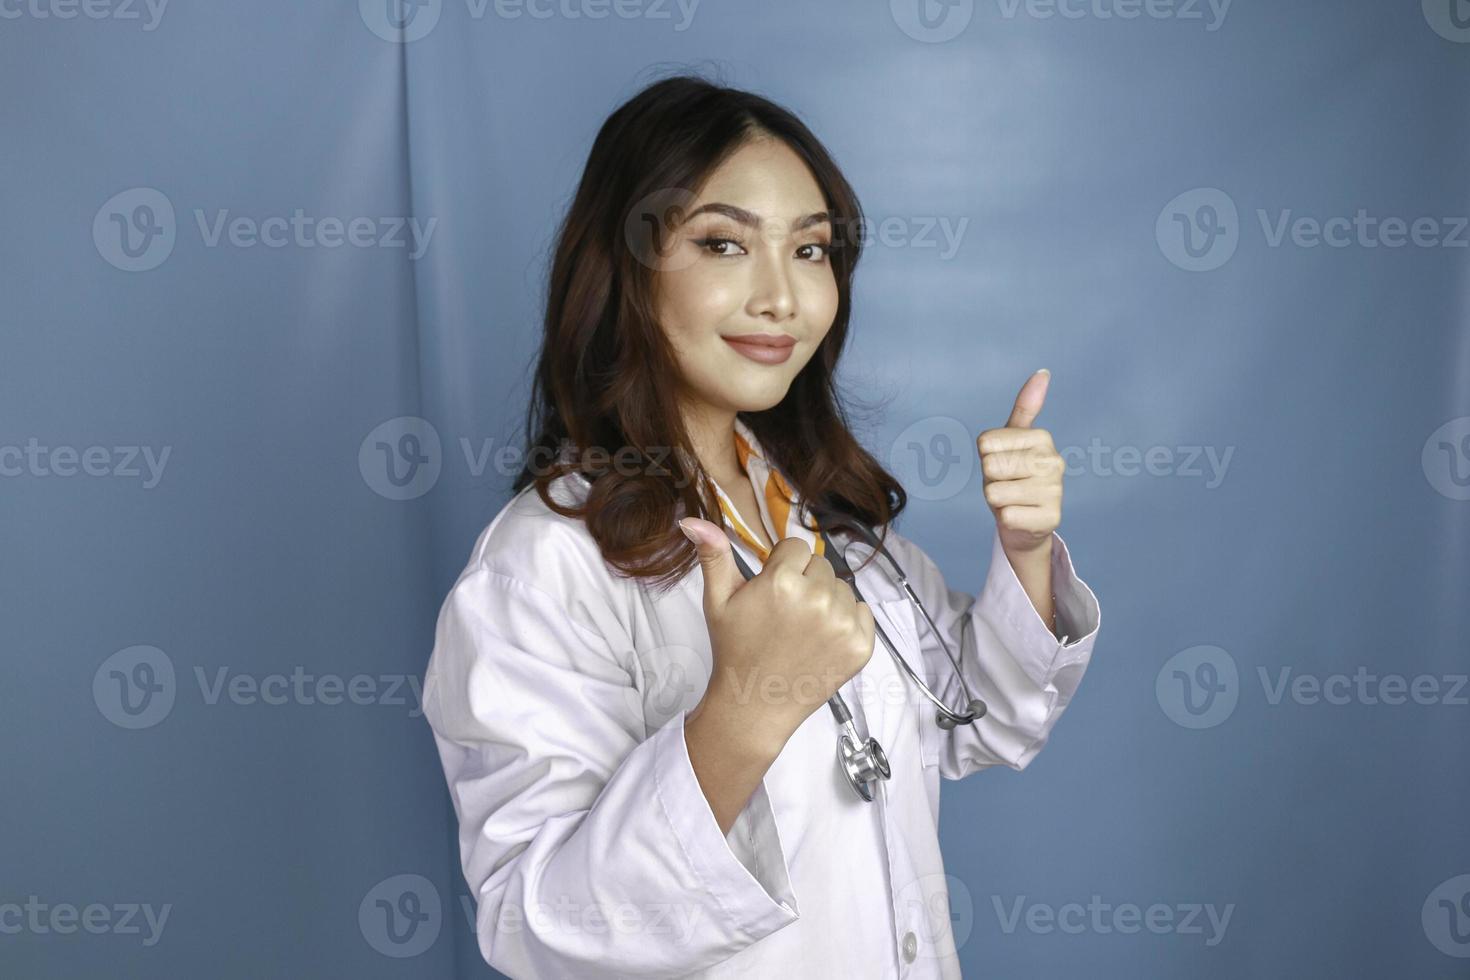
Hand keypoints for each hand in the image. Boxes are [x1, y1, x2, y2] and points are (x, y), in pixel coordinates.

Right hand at [677, 518, 875, 752]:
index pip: (796, 547)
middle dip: (804, 582)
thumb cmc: (735, 649)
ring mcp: (843, 624)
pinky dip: (846, 621)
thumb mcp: (717, 601)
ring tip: (801, 629)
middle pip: (820, 565)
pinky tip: (822, 640)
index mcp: (782, 582)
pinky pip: (862, 611)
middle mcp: (817, 599)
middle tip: (784, 614)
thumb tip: (692, 520)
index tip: (771, 593)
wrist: (754, 705)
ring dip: (825, 601)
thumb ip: (712, 555)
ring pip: (841, 587)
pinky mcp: (861, 646)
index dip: (781, 567)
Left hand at [977, 369, 1063, 559]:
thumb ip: (1026, 407)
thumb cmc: (1012, 475)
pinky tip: (1020, 516)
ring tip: (1012, 498)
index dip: (986, 456)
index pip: (985, 443)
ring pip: (995, 492)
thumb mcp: (1012, 439)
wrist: (1024, 521)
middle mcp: (1054, 462)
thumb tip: (1043, 372)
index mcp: (1042, 438)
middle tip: (1006, 483)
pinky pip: (1007, 515)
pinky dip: (1006, 518)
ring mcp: (1055, 491)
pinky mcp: (1050, 519)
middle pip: (990, 467)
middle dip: (990, 479)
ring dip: (996, 500)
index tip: (1002, 462)